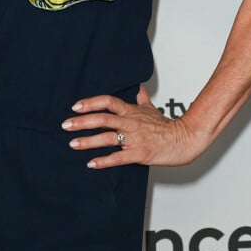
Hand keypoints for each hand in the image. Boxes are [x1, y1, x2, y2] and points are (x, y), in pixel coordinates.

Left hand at [61, 85, 208, 167]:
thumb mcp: (152, 109)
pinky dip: (104, 161)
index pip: (108, 102)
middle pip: (103, 118)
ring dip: (88, 141)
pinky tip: (91, 163)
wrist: (184, 139)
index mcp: (132, 111)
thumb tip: (138, 87)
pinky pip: (119, 158)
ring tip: (73, 143)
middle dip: (82, 121)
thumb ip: (142, 99)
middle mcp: (131, 123)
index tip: (76, 106)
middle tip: (66, 125)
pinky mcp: (140, 154)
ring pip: (108, 137)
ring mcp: (135, 138)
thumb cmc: (167, 126)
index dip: (91, 103)